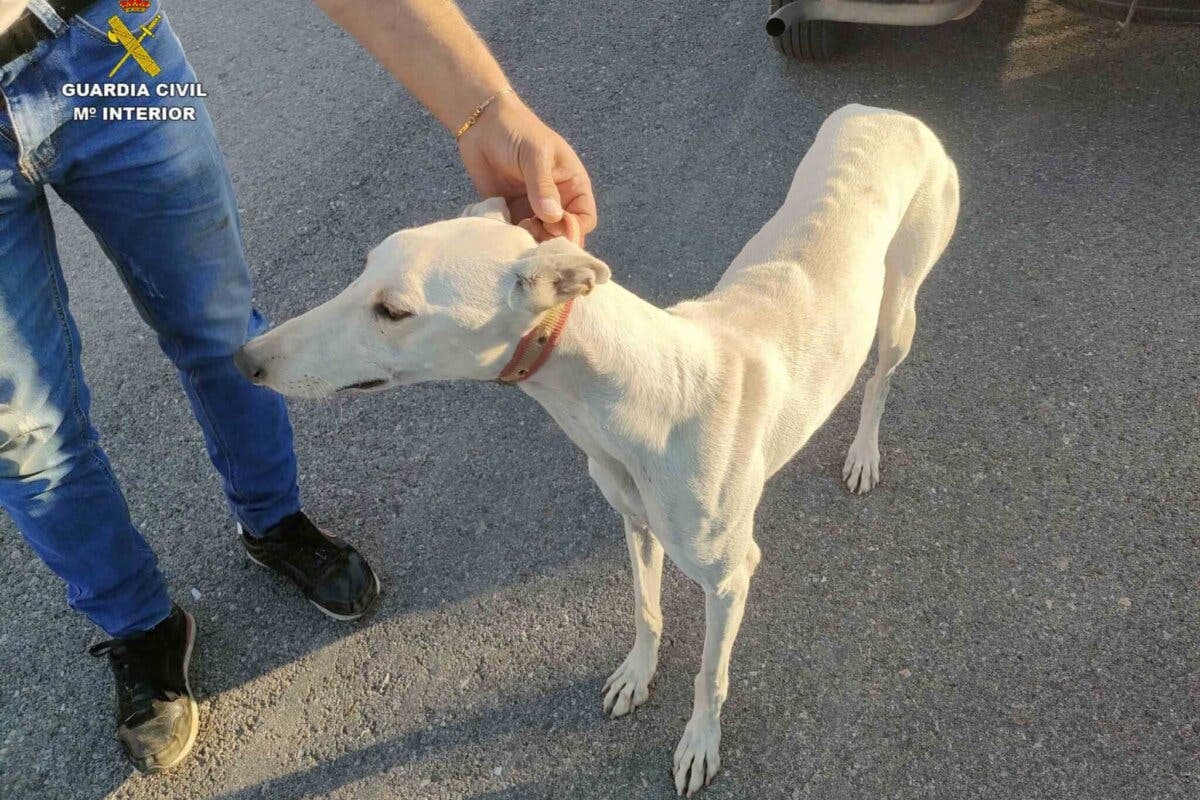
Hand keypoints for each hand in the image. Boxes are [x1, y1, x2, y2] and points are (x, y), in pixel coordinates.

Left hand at [457, 92, 596, 244]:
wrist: (481, 125)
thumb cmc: (517, 131)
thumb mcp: (535, 154)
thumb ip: (543, 186)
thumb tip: (553, 217)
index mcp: (572, 186)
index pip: (584, 219)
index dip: (574, 229)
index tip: (554, 226)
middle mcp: (556, 201)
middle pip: (562, 235)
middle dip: (549, 239)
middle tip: (530, 230)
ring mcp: (533, 209)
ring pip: (539, 238)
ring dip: (529, 241)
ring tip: (515, 230)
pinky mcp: (511, 213)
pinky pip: (516, 234)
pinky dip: (512, 238)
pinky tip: (503, 230)